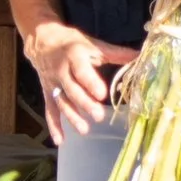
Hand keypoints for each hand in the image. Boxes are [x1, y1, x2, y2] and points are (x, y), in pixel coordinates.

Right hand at [24, 22, 137, 143]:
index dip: (91, 83)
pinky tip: (60, 141)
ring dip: (72, 117)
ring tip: (84, 130)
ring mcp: (53, 84)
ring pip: (62, 102)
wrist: (42, 40)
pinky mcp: (48, 93)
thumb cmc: (72, 43)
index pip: (81, 71)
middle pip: (73, 90)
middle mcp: (62, 71)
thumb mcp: (93, 44)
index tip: (103, 94)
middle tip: (99, 116)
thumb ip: (115, 53)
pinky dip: (54, 126)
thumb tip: (138, 57)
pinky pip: (50, 110)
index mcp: (74, 56)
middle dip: (85, 104)